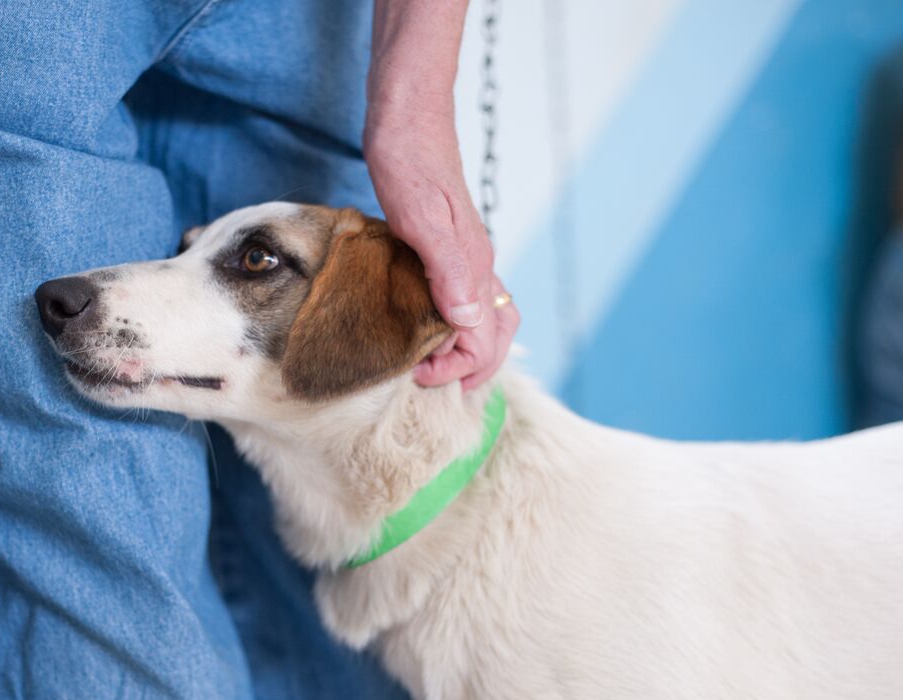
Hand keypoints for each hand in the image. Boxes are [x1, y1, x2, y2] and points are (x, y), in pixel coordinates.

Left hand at [365, 0, 519, 390]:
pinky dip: (453, 323)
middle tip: (430, 382)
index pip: (484, 337)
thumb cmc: (408, 158)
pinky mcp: (447, 244)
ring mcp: (464, 254)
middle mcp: (476, 262)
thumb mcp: (422, 217)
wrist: (406, 113)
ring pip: (485, 314)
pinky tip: (427, 325)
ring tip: (434, 366)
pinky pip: (464, 295)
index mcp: (473, 263)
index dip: (455, 365)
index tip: (418, 373)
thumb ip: (448, 270)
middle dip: (471, 366)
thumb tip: (469, 322)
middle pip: (496, 330)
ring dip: (466, 348)